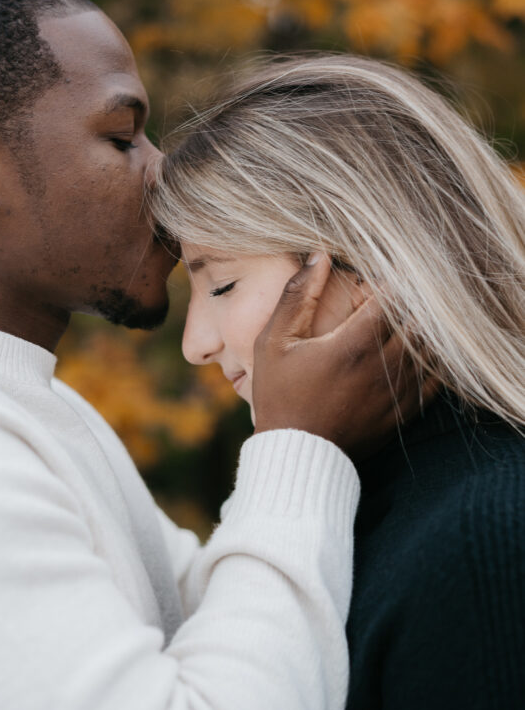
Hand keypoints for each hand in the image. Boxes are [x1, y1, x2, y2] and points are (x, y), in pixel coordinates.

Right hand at [251, 254, 437, 459]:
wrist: (297, 454)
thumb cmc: (280, 396)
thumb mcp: (273, 342)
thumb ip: (296, 296)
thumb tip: (319, 255)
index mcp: (353, 345)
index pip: (394, 297)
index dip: (392, 280)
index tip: (381, 277)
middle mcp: (383, 367)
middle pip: (419, 319)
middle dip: (411, 301)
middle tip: (397, 294)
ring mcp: (398, 392)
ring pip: (431, 347)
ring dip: (423, 327)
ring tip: (407, 318)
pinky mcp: (405, 412)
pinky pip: (436, 378)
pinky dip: (433, 359)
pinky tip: (415, 350)